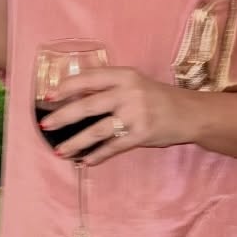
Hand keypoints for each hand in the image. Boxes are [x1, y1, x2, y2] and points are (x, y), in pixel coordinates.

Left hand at [39, 67, 193, 162]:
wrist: (190, 113)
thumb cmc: (157, 98)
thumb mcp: (134, 83)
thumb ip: (109, 87)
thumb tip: (74, 96)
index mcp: (124, 76)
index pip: (89, 78)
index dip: (67, 87)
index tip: (48, 96)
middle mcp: (128, 93)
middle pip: (88, 105)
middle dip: (63, 116)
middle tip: (46, 125)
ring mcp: (135, 115)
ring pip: (97, 130)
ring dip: (76, 142)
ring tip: (60, 150)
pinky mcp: (141, 135)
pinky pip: (113, 146)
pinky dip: (98, 155)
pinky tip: (86, 160)